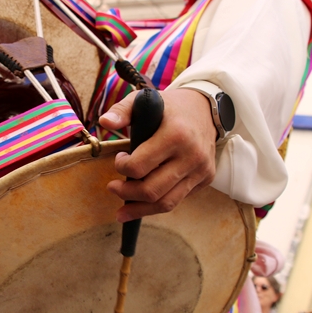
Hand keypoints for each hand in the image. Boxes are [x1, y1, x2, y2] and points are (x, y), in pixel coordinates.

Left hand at [99, 88, 217, 221]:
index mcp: (176, 135)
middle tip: (113, 188)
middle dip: (126, 193)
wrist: (207, 109)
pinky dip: (157, 205)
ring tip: (122, 211)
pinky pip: (178, 199)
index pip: (140, 166)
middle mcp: (191, 155)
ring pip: (166, 203)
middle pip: (151, 190)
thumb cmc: (171, 107)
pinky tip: (142, 204)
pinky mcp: (206, 179)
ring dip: (139, 209)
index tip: (119, 159)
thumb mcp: (146, 100)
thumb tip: (104, 122)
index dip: (122, 167)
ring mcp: (201, 170)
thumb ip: (123, 110)